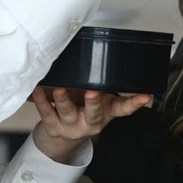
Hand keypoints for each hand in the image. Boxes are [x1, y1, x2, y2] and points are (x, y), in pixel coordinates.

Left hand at [28, 86, 151, 163]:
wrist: (65, 134)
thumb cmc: (83, 108)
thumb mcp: (98, 100)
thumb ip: (100, 83)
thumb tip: (104, 49)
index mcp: (106, 112)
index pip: (123, 108)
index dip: (135, 103)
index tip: (145, 96)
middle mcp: (90, 121)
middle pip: (94, 113)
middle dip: (93, 102)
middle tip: (92, 92)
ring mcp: (71, 125)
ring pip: (67, 112)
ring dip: (63, 100)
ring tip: (59, 89)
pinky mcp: (53, 127)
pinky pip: (46, 113)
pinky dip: (41, 101)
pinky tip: (37, 90)